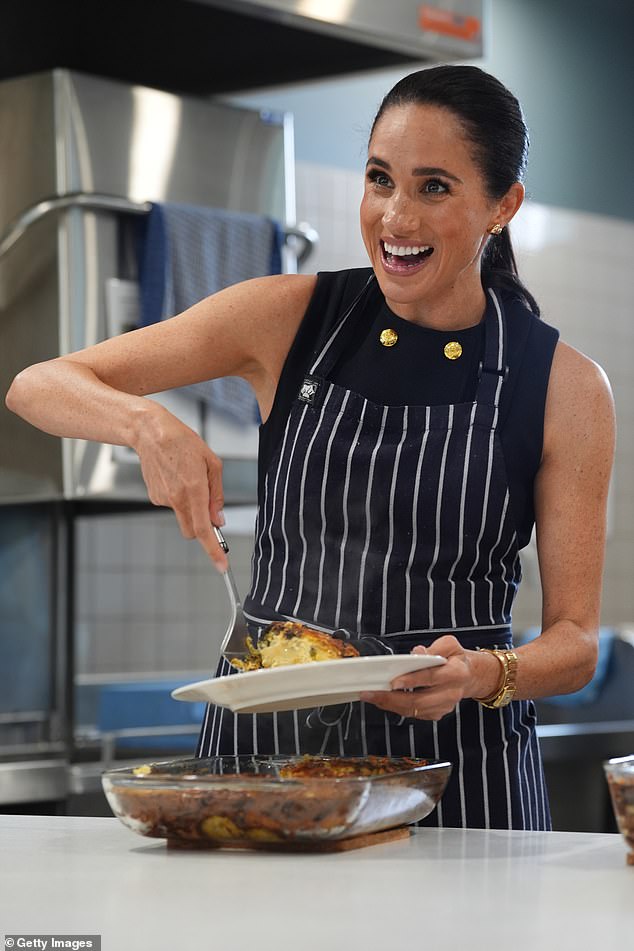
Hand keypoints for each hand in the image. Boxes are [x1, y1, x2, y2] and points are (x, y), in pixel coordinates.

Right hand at [133, 406, 227, 569]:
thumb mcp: (212, 463)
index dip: (214, 550)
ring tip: (187, 477)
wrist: (151, 432)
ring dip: (190, 506)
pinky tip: (176, 476)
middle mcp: (177, 499)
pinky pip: (172, 505)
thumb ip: (217, 495)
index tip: (221, 566)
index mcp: (194, 490)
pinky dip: (178, 497)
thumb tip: (219, 520)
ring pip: (183, 516)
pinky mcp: (154, 497)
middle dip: (202, 528)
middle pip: (192, 531)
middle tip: (208, 507)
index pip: (204, 530)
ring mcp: (163, 500)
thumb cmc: (184, 443)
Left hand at [360, 635, 474, 720]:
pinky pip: (414, 714)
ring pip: (414, 710)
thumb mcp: (450, 645)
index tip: (394, 681)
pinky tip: (384, 701)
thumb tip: (417, 653)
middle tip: (372, 692)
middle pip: (419, 700)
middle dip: (392, 698)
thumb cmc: (456, 659)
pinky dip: (397, 708)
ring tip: (372, 697)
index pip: (431, 677)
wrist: (469, 676)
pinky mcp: (437, 713)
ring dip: (390, 705)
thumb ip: (434, 647)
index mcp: (456, 673)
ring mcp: (444, 706)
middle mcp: (451, 693)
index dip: (412, 680)